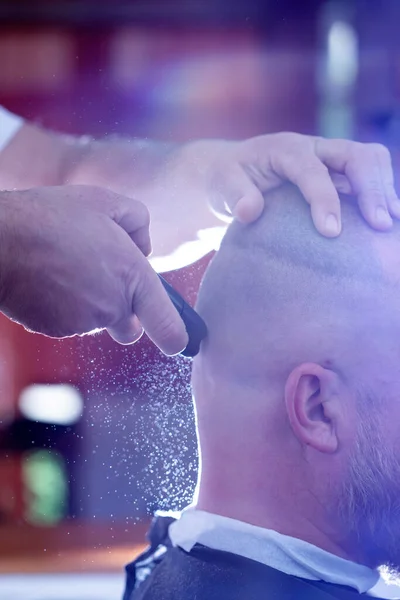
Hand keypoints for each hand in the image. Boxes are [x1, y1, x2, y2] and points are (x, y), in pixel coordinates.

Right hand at [0, 186, 187, 353]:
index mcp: (132, 277)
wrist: (1, 241)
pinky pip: (69, 323)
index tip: (177, 342)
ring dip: (89, 303)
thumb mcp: (104, 202)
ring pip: (96, 322)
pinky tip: (50, 280)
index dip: (175, 336)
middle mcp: (112, 306)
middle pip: (129, 326)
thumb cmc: (51, 218)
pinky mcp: (56, 330)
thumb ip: (137, 223)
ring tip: (66, 266)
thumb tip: (143, 248)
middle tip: (100, 280)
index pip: (167, 326)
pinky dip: (64, 308)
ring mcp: (83, 322)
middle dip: (122, 312)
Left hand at [177, 133, 399, 236]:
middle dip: (371, 188)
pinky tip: (385, 222)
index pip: (312, 170)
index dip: (325, 199)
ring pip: (370, 161)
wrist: (235, 173)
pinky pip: (369, 177)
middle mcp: (314, 149)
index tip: (332, 232)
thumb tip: (250, 211)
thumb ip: (234, 194)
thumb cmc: (228, 180)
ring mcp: (330, 160)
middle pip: (356, 155)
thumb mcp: (221, 186)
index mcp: (285, 149)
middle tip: (380, 225)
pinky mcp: (338, 174)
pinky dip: (381, 195)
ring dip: (384, 190)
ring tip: (389, 226)